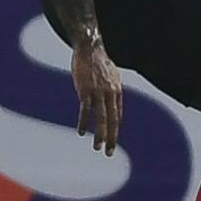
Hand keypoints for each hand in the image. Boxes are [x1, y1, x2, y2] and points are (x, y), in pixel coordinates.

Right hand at [71, 41, 122, 155]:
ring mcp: (98, 92)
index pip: (118, 115)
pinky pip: (86, 110)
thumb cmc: (97, 62)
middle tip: (109, 153)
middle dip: (112, 137)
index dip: (115, 128)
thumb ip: (110, 88)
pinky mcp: (86, 90)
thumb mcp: (109, 76)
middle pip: (113, 120)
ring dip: (100, 134)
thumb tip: (109, 97)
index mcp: (116, 91)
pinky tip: (82, 133)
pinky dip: (84, 122)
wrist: (89, 47)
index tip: (112, 141)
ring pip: (101, 118)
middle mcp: (110, 93)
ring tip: (98, 148)